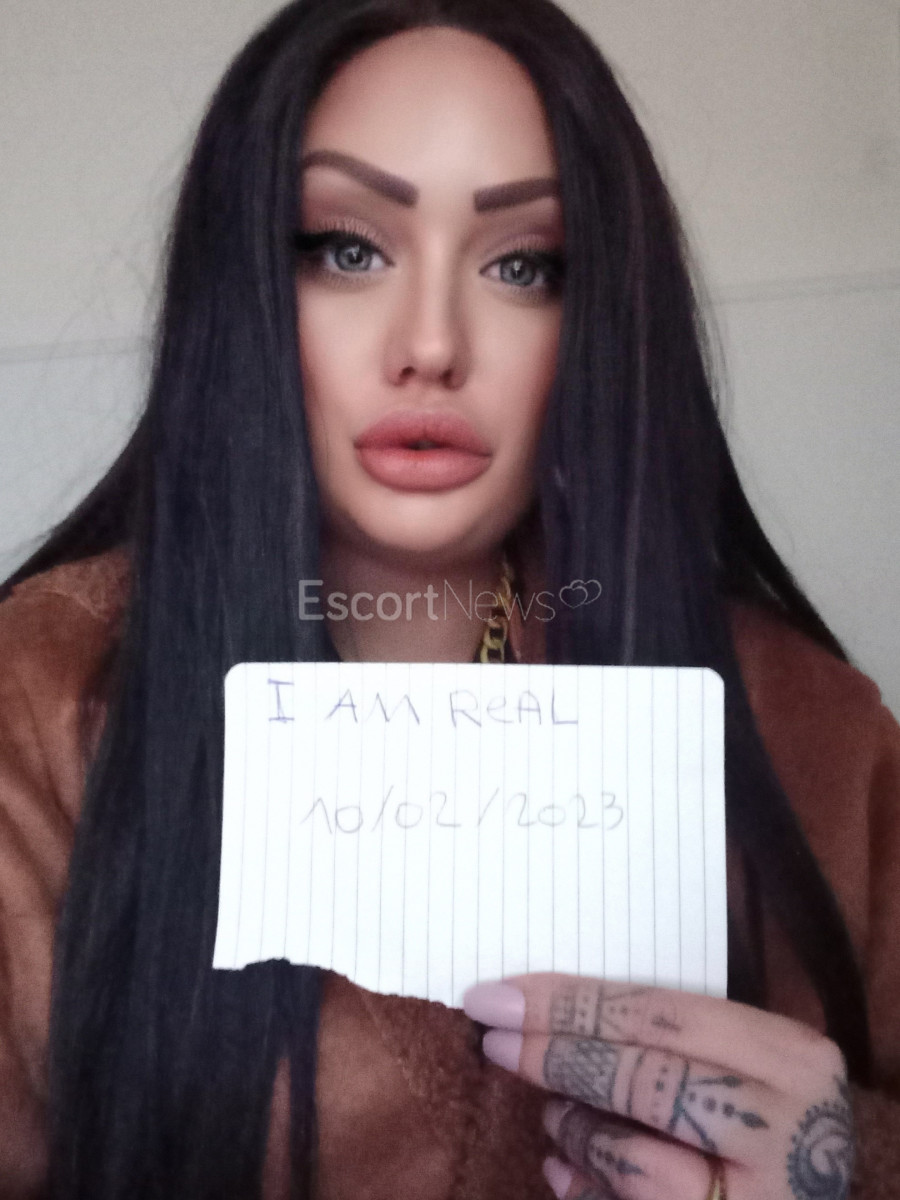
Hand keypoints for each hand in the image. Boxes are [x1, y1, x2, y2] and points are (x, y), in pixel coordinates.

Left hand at [462, 974, 852, 1199]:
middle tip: (493, 1041)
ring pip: (638, 1162)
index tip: (498, 997)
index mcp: (791, 1058)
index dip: (567, 1004)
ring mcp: (766, 1199)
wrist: (819, 1195)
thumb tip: (542, 1010)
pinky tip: (562, 1171)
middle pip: (644, 1081)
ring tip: (550, 1116)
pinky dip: (587, 1190)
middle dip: (554, 1057)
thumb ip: (669, 1037)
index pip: (657, 1015)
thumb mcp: (746, 1059)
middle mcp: (790, 1130)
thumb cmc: (769, 1113)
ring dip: (574, 1130)